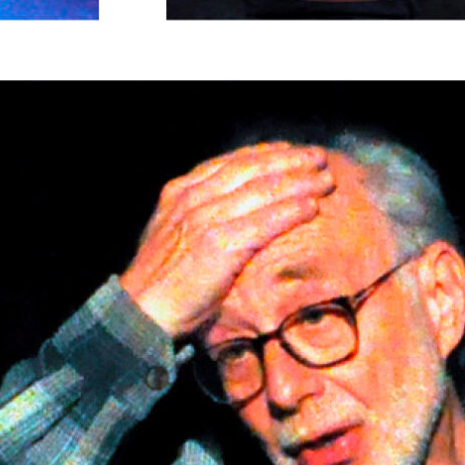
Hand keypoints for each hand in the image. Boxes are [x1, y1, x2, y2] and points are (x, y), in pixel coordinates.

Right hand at [118, 144, 338, 340]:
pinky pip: (265, 222)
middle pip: (250, 170)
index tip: (288, 150)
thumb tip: (228, 213)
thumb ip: (196, 217)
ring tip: (325, 180)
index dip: (263, 154)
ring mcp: (204, 220)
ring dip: (299, 182)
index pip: (228, 163)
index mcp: (179, 193)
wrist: (140, 313)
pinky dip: (290, 212)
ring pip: (262, 191)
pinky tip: (312, 207)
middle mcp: (191, 199)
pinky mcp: (219, 245)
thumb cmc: (159, 282)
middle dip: (288, 161)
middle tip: (318, 157)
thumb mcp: (171, 236)